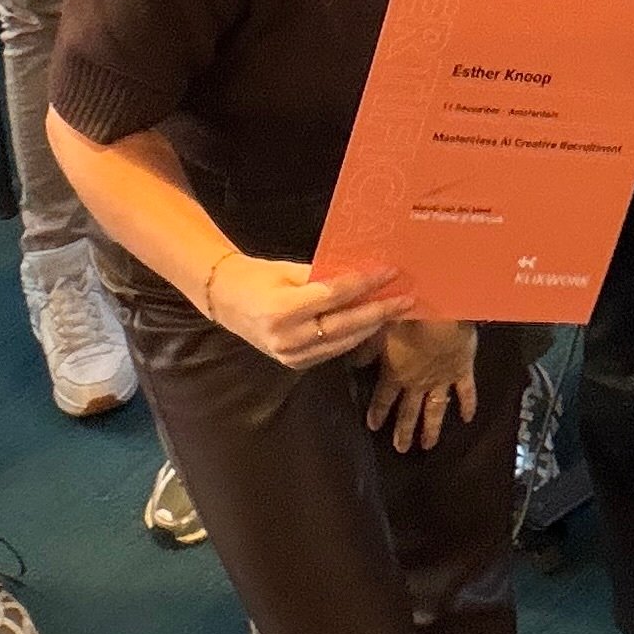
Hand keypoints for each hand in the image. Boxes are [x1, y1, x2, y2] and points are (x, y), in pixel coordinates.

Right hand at [204, 248, 414, 370]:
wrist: (226, 301)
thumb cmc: (259, 277)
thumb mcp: (289, 270)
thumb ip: (324, 276)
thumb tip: (364, 273)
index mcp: (283, 309)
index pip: (335, 296)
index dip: (365, 284)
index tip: (390, 272)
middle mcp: (288, 337)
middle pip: (345, 325)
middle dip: (380, 311)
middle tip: (407, 299)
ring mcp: (291, 355)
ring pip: (343, 342)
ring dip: (373, 326)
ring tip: (397, 310)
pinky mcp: (295, 364)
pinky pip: (332, 350)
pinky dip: (355, 337)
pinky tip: (374, 325)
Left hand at [366, 318, 479, 451]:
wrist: (443, 314)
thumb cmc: (407, 318)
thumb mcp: (379, 331)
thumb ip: (366, 350)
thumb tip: (352, 365)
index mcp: (396, 374)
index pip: (384, 399)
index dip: (378, 412)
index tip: (373, 427)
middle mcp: (417, 383)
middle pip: (408, 411)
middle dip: (403, 431)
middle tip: (401, 450)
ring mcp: (441, 380)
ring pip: (435, 409)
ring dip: (431, 428)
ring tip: (428, 445)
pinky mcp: (462, 372)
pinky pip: (466, 392)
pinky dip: (468, 405)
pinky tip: (467, 419)